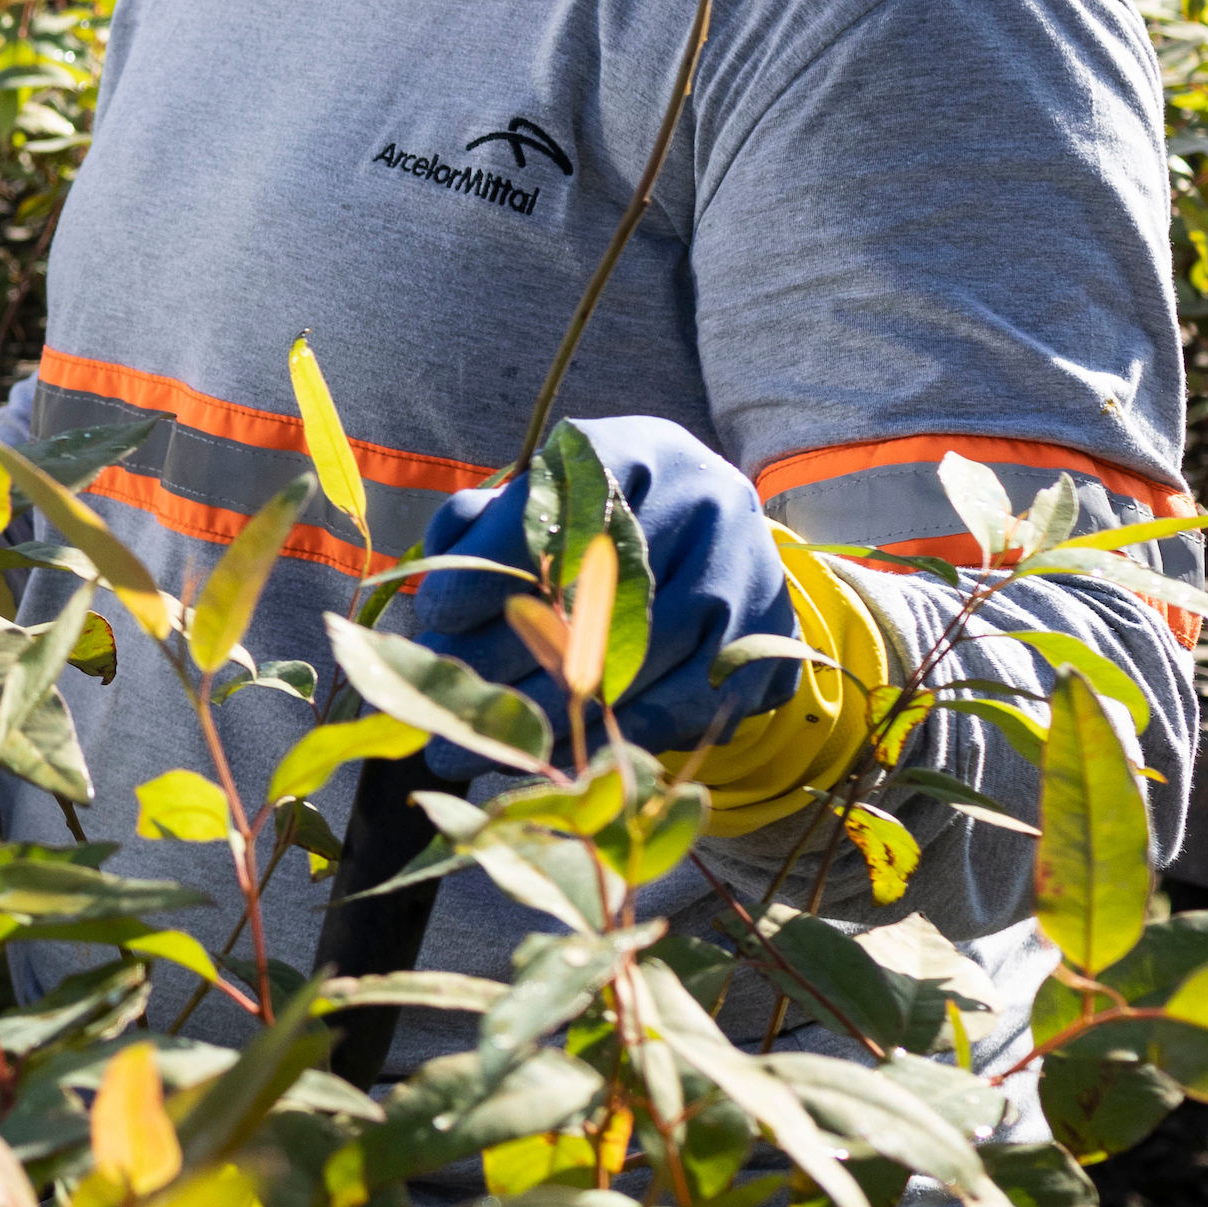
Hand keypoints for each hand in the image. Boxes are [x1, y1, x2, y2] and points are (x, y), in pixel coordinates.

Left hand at [410, 414, 797, 755]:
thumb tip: (439, 583)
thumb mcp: (542, 498)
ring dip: (552, 713)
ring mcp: (746, 568)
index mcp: (631, 452)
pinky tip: (565, 754)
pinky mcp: (772, 632)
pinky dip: (624, 734)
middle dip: (503, 658)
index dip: (484, 569)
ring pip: (639, 658)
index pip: (547, 513)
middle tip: (444, 702)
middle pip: (589, 596)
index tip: (435, 616)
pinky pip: (692, 701)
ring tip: (483, 749)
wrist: (716, 529)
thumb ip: (480, 525)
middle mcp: (701, 500)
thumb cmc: (602, 517)